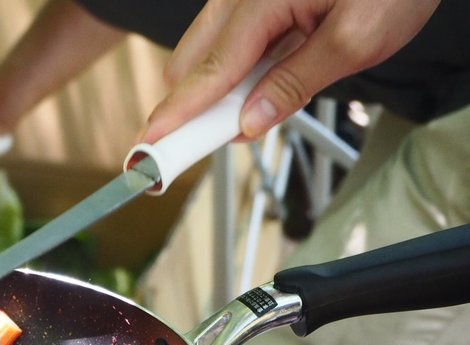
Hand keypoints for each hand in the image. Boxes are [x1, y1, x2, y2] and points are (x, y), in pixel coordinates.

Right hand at [140, 0, 441, 142]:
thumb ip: (297, 83)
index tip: (149, 144)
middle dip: (192, 105)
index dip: (179, 113)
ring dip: (218, 89)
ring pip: (207, 51)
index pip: (212, 69)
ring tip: (248, 112)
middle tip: (202, 144)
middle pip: (192, 60)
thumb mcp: (358, 39)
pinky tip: (262, 85)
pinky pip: (229, 39)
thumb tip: (249, 121)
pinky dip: (236, 70)